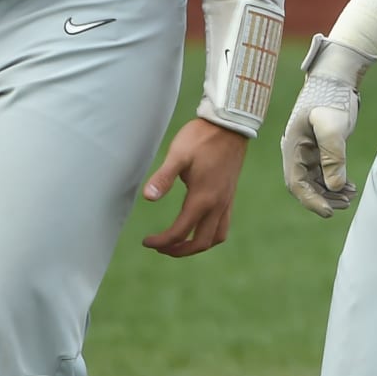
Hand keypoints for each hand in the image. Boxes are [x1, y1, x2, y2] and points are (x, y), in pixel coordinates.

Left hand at [141, 118, 248, 257]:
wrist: (229, 125)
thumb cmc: (201, 138)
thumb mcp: (178, 155)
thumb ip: (163, 177)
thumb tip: (147, 198)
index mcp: (202, 198)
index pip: (180, 232)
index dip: (161, 241)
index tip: (146, 241)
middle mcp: (217, 204)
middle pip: (200, 242)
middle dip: (179, 250)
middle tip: (160, 246)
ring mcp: (226, 200)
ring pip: (215, 237)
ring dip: (197, 245)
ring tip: (180, 242)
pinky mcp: (230, 194)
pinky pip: (223, 225)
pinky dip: (210, 234)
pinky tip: (199, 225)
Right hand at [280, 36, 374, 217]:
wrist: (336, 79)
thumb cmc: (331, 99)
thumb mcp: (332, 126)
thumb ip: (333, 156)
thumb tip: (335, 186)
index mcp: (293, 147)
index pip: (296, 184)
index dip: (311, 200)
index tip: (329, 212)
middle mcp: (298, 152)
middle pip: (306, 186)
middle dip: (325, 198)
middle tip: (347, 202)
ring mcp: (309, 151)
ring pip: (316, 182)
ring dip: (332, 192)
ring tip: (352, 195)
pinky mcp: (320, 149)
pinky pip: (324, 174)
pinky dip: (336, 183)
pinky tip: (351, 187)